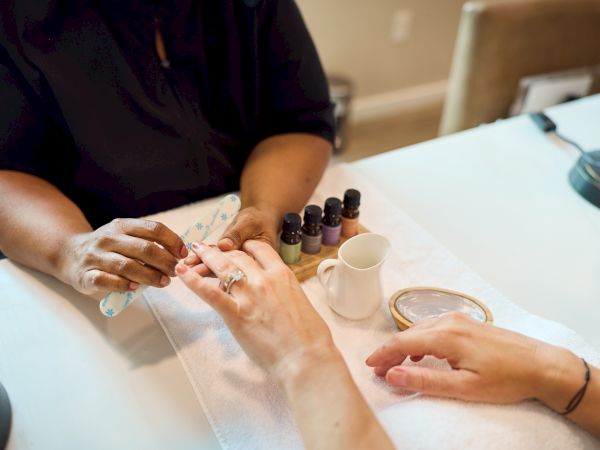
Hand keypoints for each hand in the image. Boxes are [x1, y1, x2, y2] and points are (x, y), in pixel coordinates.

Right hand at [59, 218, 187, 295]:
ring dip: (149, 275)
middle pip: (144, 249)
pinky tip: (135, 287)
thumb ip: (147, 242)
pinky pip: (106, 280)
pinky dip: (123, 285)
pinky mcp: (86, 275)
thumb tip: (178, 255)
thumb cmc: (108, 248)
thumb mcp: (125, 237)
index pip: (153, 229)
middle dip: (165, 261)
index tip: (182, 254)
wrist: (69, 254)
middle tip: (176, 272)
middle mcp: (108, 238)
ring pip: (127, 266)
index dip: (172, 241)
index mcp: (122, 226)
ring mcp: (96, 256)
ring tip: (163, 282)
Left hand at [176, 240, 336, 378]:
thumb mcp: (302, 303)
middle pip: (236, 256)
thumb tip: (280, 298)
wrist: (306, 358)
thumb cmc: (311, 338)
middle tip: (207, 248)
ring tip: (192, 253)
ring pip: (222, 267)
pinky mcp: (236, 314)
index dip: (244, 246)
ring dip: (204, 258)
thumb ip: (286, 294)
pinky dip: (194, 282)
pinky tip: (183, 275)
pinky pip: (210, 293)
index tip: (236, 247)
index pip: (259, 249)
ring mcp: (249, 295)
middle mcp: (264, 279)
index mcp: (283, 275)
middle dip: (220, 250)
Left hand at [182, 206, 278, 273]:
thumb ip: (237, 234)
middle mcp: (247, 267)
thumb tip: (223, 245)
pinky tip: (190, 262)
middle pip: (227, 270)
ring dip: (203, 266)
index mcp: (257, 262)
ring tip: (188, 265)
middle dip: (209, 269)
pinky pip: (215, 261)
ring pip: (219, 268)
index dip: (223, 267)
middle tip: (192, 270)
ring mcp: (236, 264)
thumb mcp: (249, 223)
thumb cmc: (257, 219)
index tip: (206, 266)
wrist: (257, 217)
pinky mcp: (228, 259)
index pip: (240, 266)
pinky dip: (203, 260)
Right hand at [366, 312, 582, 409]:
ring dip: (404, 346)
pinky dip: (420, 340)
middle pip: (408, 334)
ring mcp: (458, 318)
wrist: (541, 364)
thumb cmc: (505, 379)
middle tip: (379, 370)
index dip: (383, 355)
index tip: (369, 366)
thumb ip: (424, 380)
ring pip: (420, 329)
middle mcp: (448, 321)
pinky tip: (421, 354)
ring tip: (396, 365)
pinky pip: (433, 327)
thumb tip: (392, 375)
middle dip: (390, 352)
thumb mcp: (463, 387)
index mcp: (445, 336)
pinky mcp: (466, 321)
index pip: (402, 343)